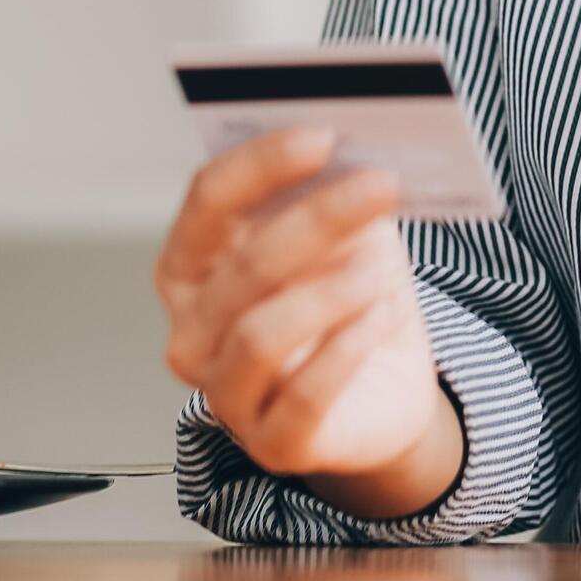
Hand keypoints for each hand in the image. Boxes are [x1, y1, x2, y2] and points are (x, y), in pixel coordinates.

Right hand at [156, 127, 463, 510]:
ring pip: (261, 334)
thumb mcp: (346, 234)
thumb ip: (337, 190)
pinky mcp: (273, 445)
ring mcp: (226, 395)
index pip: (206, 203)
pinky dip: (348, 350)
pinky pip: (303, 398)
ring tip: (389, 265)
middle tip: (380, 184)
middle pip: (243, 266)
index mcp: (192, 267)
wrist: (385, 391)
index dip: (260, 164)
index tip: (322, 135)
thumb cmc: (349, 300)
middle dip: (317, 218)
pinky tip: (384, 316)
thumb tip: (361, 145)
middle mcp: (192, 333)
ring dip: (334, 290)